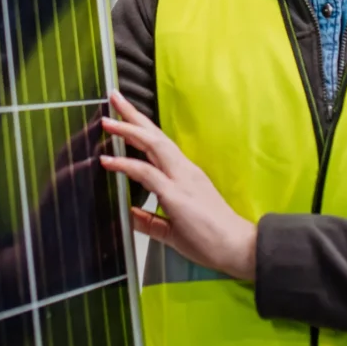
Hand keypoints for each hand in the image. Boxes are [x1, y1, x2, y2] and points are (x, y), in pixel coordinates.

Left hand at [100, 91, 257, 280]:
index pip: (159, 144)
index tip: (123, 116)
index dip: (141, 128)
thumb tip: (129, 215)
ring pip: (152, 145)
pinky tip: (108, 160)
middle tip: (114, 96)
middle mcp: (184, 170)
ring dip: (128, 130)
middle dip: (133, 115)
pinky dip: (126, 164)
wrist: (239, 249)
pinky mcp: (177, 195)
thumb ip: (149, 220)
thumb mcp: (172, 229)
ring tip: (107, 120)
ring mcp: (182, 180)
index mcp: (185, 174)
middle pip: (155, 135)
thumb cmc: (212, 239)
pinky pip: (147, 173)